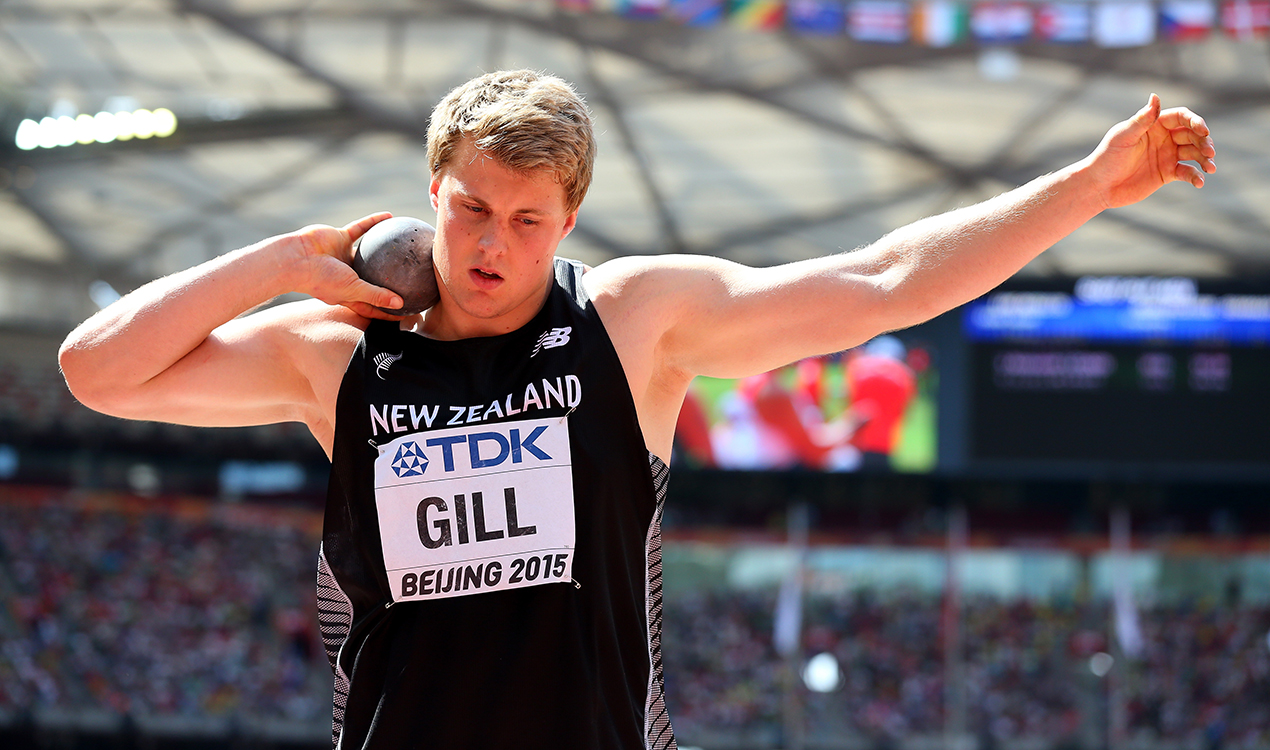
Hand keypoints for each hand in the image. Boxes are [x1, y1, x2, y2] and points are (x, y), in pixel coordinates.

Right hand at [291, 212, 405, 318]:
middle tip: (413, 277)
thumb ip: (376, 296)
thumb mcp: (352, 290)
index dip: (390, 310)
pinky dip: (374, 221)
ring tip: (405, 243)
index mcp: (349, 294)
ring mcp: (345, 256)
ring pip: (370, 252)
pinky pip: (361, 228)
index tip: (410, 311)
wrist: (295, 258)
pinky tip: (390, 216)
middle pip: (374, 279)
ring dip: (385, 247)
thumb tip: (401, 305)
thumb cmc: (321, 279)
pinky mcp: (340, 238)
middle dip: (391, 280)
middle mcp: (348, 276)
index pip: (374, 305)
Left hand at [1086, 94, 1215, 209]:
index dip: (1195, 121)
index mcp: (1154, 125)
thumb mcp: (1123, 137)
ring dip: (1205, 159)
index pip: (1182, 117)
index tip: (1203, 130)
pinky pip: (1187, 172)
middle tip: (1209, 152)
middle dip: (1204, 142)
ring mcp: (1167, 155)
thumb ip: (1141, 119)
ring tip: (1210, 168)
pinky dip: (1196, 176)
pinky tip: (1200, 182)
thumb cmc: (1107, 158)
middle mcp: (1164, 138)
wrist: (1098, 186)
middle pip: (1192, 135)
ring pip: (1194, 153)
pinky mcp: (1167, 173)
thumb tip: (1155, 96)